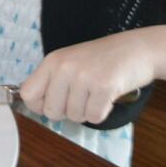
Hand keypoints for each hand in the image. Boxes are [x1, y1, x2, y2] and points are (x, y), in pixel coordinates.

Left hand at [20, 28, 156, 123]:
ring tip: (96, 93)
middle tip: (82, 97)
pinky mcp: (104, 87)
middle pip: (51, 111)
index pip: (28, 94)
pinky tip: (107, 97)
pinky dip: (102, 112)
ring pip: (75, 117)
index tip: (55, 104)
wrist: (137, 49)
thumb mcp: (70, 62)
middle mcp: (64, 68)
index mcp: (52, 61)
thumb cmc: (101, 59)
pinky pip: (94, 117)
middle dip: (67, 112)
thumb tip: (36, 106)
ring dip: (87, 111)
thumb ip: (52, 82)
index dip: (39, 106)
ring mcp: (84, 77)